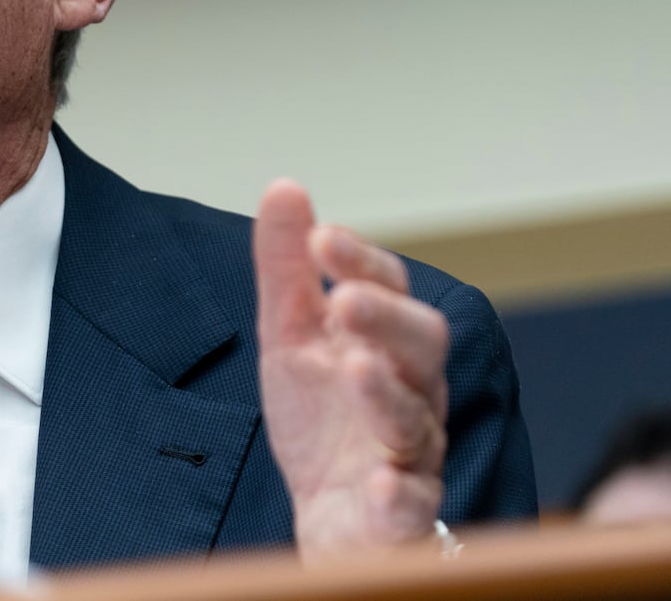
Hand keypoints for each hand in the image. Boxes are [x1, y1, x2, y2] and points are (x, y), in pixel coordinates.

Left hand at [253, 179, 449, 560]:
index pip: (389, 288)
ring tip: (356, 366)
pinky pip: (411, 504)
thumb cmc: (321, 421)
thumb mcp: (290, 336)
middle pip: (421, 345)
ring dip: (386, 393)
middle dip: (386, 319)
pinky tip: (379, 479)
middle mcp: (410, 391)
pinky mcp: (400, 515)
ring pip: (416, 420)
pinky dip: (396, 492)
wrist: (328, 518)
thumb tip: (284, 188)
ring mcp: (410, 454)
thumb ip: (287, 268)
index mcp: (383, 343)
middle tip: (346, 299)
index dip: (361, 262)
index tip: (321, 238)